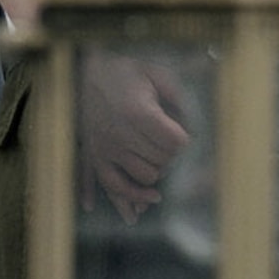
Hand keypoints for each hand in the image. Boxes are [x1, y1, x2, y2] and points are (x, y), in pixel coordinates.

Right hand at [80, 54, 191, 220]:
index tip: (181, 133)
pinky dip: (119, 197)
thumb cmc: (126, 72)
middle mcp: (120, 135)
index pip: (175, 143)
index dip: (183, 140)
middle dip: (170, 158)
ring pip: (140, 179)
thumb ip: (178, 99)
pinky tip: (129, 208)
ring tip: (158, 179)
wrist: (85, 70)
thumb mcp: (157, 75)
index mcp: (138, 114)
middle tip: (167, 146)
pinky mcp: (93, 155)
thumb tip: (193, 126)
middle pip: (160, 164)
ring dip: (153, 179)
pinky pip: (105, 184)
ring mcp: (105, 148)